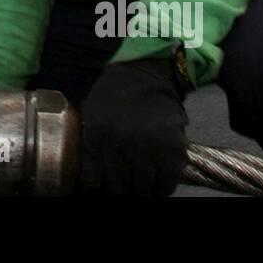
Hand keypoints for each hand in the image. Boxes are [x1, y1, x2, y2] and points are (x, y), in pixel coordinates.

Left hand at [78, 58, 189, 196]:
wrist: (146, 73)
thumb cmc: (115, 95)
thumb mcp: (92, 115)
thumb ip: (91, 145)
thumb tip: (91, 180)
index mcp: (96, 137)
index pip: (93, 182)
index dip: (98, 188)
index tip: (103, 186)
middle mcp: (120, 145)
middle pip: (119, 189)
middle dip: (121, 188)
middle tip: (126, 184)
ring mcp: (147, 148)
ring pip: (143, 190)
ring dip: (142, 189)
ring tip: (142, 182)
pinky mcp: (172, 149)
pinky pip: (167, 184)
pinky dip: (163, 188)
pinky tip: (159, 181)